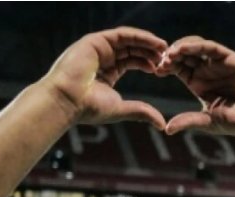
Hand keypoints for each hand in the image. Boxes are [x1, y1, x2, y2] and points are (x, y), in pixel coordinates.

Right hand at [42, 27, 167, 130]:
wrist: (66, 101)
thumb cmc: (87, 108)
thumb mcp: (120, 109)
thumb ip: (141, 112)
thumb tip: (162, 125)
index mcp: (107, 72)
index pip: (131, 61)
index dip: (148, 63)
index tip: (163, 68)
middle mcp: (103, 57)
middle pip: (131, 49)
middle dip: (150, 51)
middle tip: (168, 56)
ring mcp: (98, 47)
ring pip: (128, 39)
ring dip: (147, 42)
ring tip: (164, 47)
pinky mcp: (96, 41)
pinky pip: (122, 34)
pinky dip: (139, 36)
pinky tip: (153, 43)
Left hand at [157, 36, 234, 135]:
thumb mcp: (208, 121)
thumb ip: (189, 121)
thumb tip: (167, 129)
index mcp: (198, 83)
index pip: (178, 68)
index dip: (167, 66)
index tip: (156, 70)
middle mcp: (206, 70)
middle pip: (184, 55)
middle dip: (171, 55)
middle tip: (161, 60)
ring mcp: (218, 63)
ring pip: (195, 47)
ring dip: (181, 47)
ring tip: (170, 54)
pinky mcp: (230, 58)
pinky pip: (210, 47)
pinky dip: (196, 45)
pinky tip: (184, 49)